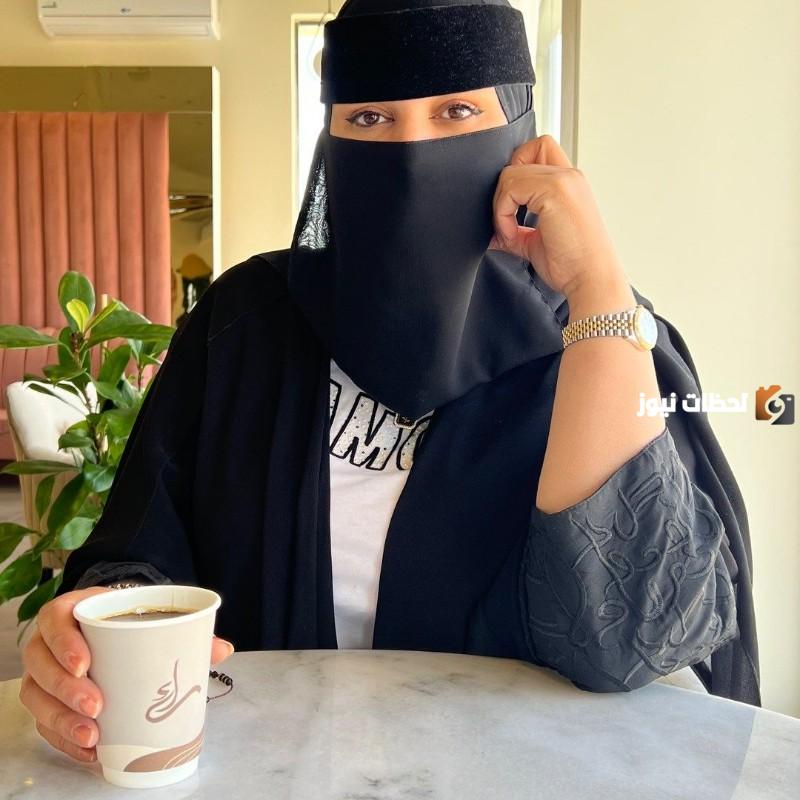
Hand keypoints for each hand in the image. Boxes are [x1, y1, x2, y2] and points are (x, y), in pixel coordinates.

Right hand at [19, 587, 234, 763]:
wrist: (115, 626)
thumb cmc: (129, 620)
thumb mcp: (150, 617)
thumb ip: (185, 630)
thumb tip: (223, 649)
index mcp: (71, 611)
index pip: (55, 620)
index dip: (63, 642)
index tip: (85, 663)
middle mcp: (48, 641)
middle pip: (41, 665)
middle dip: (65, 690)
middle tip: (97, 706)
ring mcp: (44, 672)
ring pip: (37, 698)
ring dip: (62, 721)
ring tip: (93, 736)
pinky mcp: (46, 700)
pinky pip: (44, 723)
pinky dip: (63, 740)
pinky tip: (88, 750)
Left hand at [489, 134, 627, 302]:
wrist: (591, 280)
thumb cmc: (571, 266)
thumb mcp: (536, 242)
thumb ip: (515, 230)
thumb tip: (490, 232)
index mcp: (569, 183)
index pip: (539, 149)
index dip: (518, 170)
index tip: (513, 207)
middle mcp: (569, 175)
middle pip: (521, 154)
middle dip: (505, 188)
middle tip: (506, 221)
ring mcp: (563, 180)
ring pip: (511, 172)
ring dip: (501, 205)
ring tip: (511, 233)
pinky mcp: (555, 190)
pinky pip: (511, 188)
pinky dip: (503, 212)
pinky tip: (514, 234)